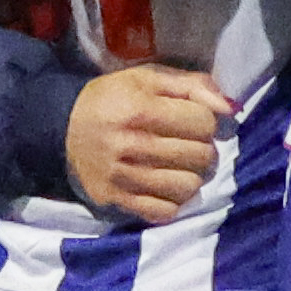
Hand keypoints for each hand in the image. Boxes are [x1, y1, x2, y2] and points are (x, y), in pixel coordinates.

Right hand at [64, 64, 229, 220]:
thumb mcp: (148, 78)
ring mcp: (123, 177)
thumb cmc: (112, 98)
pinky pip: (165, 211)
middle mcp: (131, 145)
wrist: (61, 127)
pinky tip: (165, 186)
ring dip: (191, 176)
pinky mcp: (115, 201)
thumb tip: (230, 108)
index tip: (191, 120)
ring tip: (180, 166)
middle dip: (202, 149)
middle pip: (201, 156)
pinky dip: (172, 201)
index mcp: (140, 109)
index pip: (204, 123)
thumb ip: (192, 86)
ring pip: (188, 187)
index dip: (205, 120)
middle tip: (188, 144)